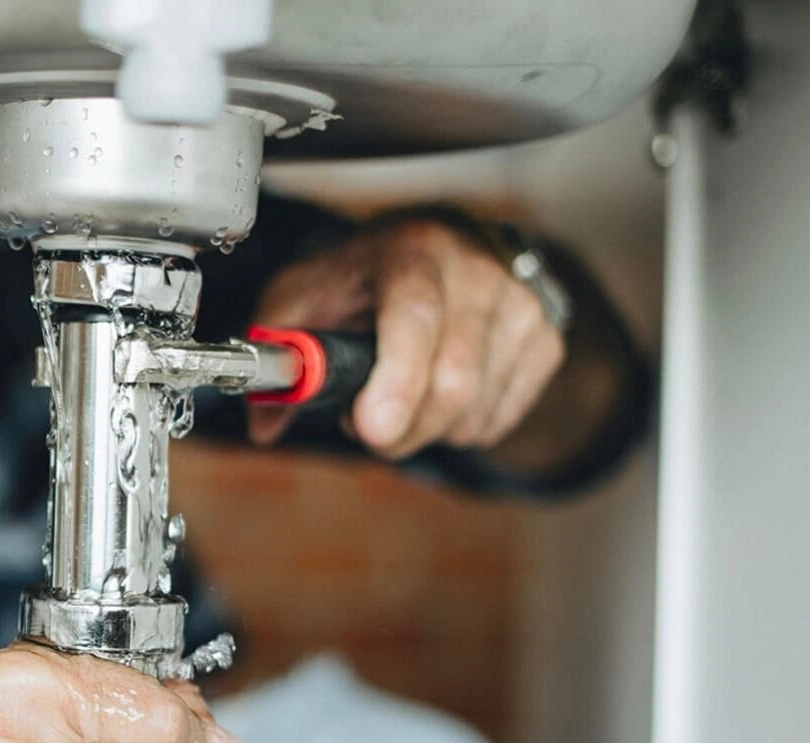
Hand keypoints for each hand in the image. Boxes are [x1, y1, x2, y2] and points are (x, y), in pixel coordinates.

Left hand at [248, 218, 565, 457]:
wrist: (432, 246)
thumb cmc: (361, 277)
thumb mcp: (302, 297)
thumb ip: (277, 354)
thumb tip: (264, 423)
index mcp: (410, 251)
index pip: (414, 315)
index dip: (397, 380)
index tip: (371, 429)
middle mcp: (476, 269)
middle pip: (453, 381)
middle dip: (399, 429)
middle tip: (366, 422)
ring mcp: (519, 304)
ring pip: (474, 411)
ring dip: (425, 430)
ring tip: (401, 394)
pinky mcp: (545, 339)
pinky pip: (498, 420)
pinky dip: (459, 428)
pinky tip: (438, 394)